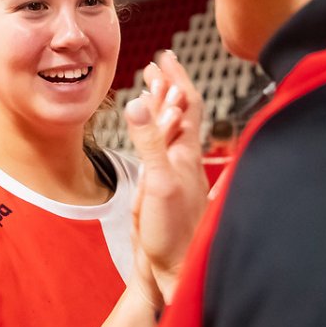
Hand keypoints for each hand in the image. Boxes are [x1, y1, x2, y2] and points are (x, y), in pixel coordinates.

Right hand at [124, 51, 208, 306]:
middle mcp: (184, 160)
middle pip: (182, 113)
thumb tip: (138, 104)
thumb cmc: (171, 233)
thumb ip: (149, 142)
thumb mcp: (158, 182)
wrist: (171, 269)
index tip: (166, 57)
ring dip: (162, 106)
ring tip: (153, 88)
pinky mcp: (163, 188)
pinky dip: (157, 131)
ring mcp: (174, 174)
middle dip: (169, 85)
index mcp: (186, 154)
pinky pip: (164, 149)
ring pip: (173, 130)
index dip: (177, 78)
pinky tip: (155, 133)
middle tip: (158, 64)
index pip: (187, 105)